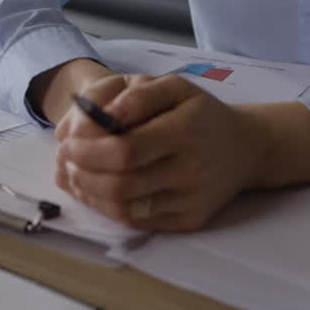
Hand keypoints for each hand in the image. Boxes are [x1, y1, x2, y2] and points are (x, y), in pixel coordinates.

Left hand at [54, 71, 271, 231]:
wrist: (245, 148)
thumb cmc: (202, 112)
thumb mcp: (176, 87)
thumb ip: (139, 95)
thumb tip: (104, 116)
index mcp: (186, 130)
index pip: (126, 149)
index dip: (88, 150)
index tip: (67, 143)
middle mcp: (191, 169)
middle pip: (121, 183)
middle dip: (82, 174)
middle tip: (64, 161)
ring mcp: (191, 200)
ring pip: (126, 208)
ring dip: (90, 195)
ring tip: (74, 176)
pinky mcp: (190, 220)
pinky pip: (140, 222)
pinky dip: (109, 209)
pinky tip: (97, 192)